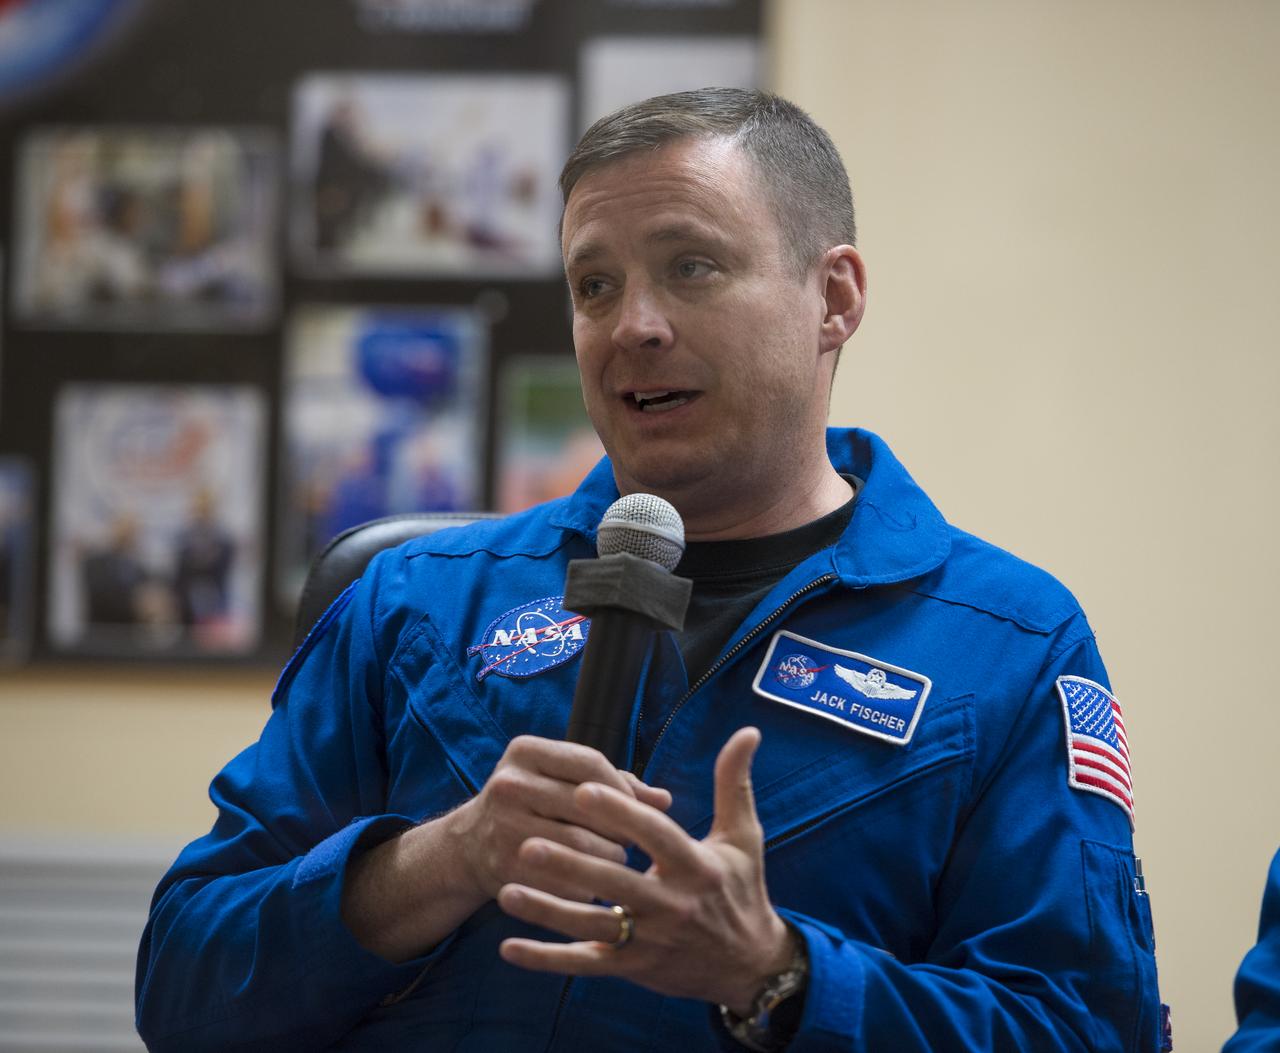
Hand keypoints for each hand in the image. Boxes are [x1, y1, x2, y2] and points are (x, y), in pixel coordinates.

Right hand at [450, 735, 671, 900]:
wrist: (469, 846)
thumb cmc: (533, 805)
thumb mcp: (560, 781)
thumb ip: (613, 785)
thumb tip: (664, 800)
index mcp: (524, 751)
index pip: (591, 762)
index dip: (622, 787)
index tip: (635, 808)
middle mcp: (509, 784)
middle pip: (590, 805)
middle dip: (619, 826)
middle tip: (628, 838)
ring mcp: (503, 826)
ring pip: (583, 846)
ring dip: (609, 857)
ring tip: (613, 858)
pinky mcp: (504, 866)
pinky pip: (565, 880)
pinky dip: (587, 884)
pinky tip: (591, 881)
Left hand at [496, 727, 792, 1013]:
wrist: (750, 966)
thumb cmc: (741, 889)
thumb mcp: (743, 837)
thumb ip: (734, 783)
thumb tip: (747, 731)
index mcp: (696, 866)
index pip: (655, 835)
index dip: (620, 813)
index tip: (584, 789)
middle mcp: (673, 905)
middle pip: (615, 882)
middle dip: (571, 863)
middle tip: (527, 842)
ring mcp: (650, 941)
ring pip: (592, 926)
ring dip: (548, 910)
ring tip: (507, 890)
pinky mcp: (633, 968)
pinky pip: (584, 964)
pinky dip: (547, 959)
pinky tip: (509, 948)